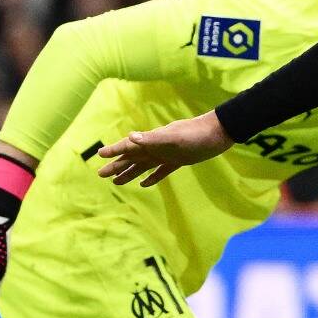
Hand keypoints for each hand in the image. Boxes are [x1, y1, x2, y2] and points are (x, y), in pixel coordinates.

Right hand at [97, 110, 232, 186]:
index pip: (128, 146)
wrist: (218, 133)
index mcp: (152, 141)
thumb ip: (152, 138)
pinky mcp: (178, 161)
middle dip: (116, 166)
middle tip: (101, 174)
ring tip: (116, 182)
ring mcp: (167, 154)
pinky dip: (151, 178)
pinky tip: (144, 184)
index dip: (114, 151)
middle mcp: (156, 147)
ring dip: (129, 173)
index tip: (99, 155)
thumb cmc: (196, 134)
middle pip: (132, 158)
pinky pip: (160, 171)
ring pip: (143, 166)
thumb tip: (131, 137)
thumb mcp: (174, 137)